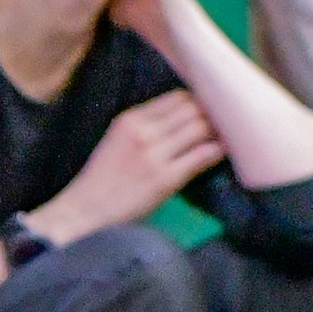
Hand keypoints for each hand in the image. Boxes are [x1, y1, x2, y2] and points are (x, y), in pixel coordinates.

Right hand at [38, 93, 223, 239]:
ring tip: (229, 137)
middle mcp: (143, 131)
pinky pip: (203, 155)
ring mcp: (154, 154)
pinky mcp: (165, 178)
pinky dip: (218, 151)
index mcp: (130, 119)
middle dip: (214, 114)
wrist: (83, 213)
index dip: (200, 102)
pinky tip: (224, 154)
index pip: (177, 97)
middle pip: (194, 108)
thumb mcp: (118, 142)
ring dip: (220, 131)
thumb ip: (146, 128)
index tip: (213, 110)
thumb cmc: (102, 182)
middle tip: (228, 124)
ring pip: (202, 127)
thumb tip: (185, 119)